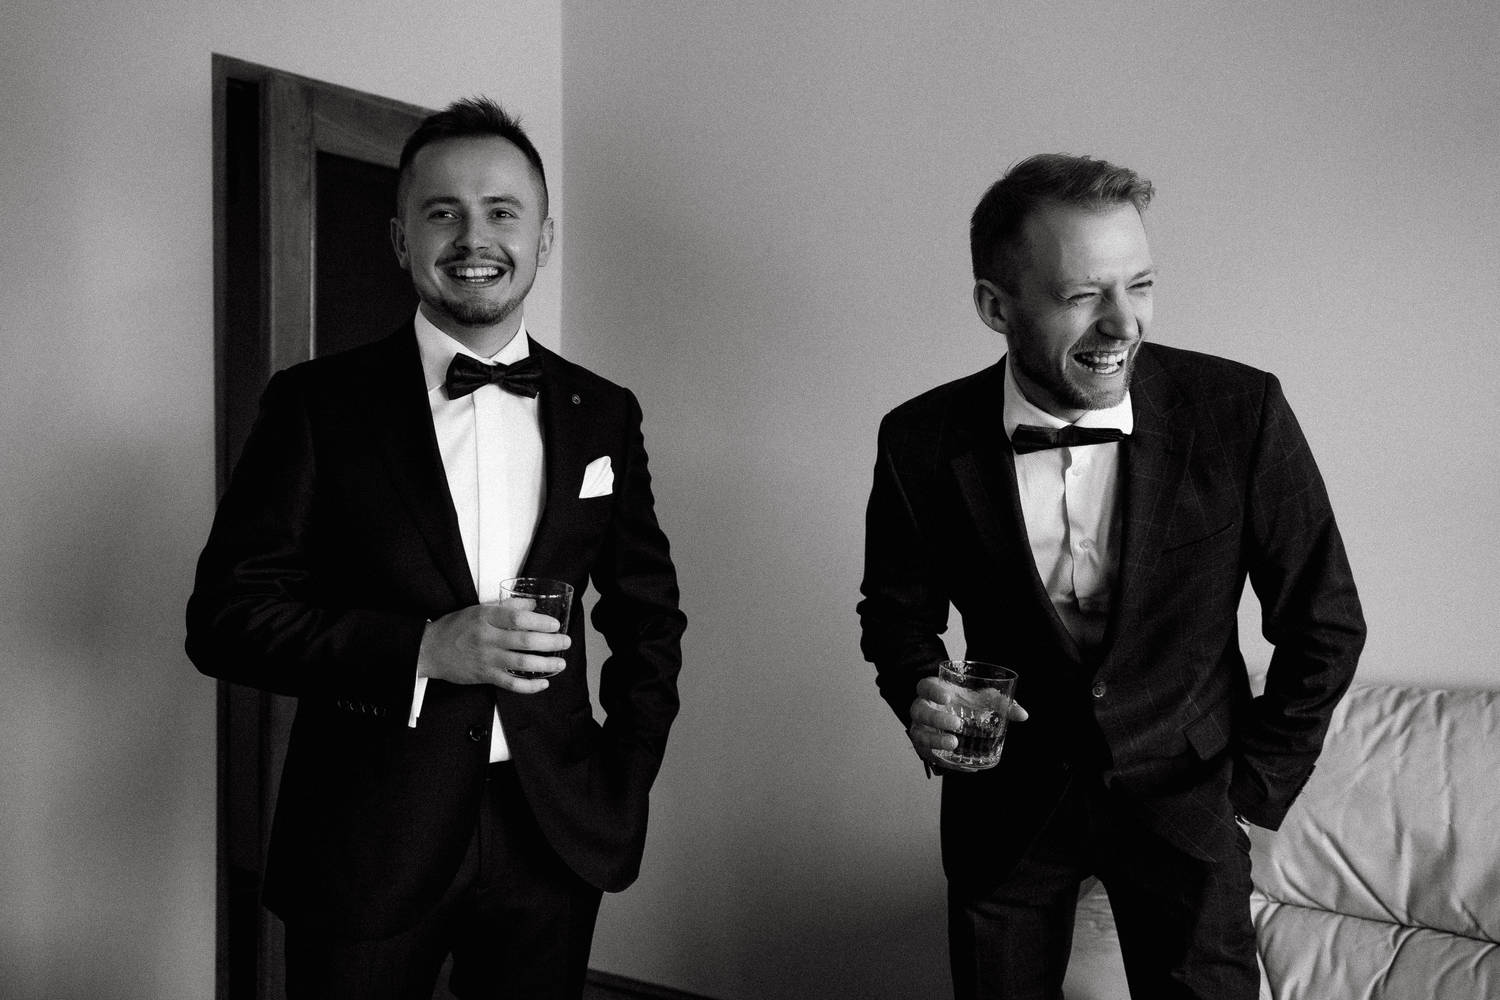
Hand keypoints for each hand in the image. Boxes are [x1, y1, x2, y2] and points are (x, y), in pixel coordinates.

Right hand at [418, 600, 570, 694]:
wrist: (429, 650)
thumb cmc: (455, 627)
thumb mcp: (478, 609)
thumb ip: (506, 606)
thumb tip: (532, 605)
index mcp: (485, 617)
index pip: (518, 618)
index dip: (540, 621)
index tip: (555, 624)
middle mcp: (487, 638)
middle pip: (525, 641)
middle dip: (550, 642)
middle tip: (565, 642)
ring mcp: (486, 659)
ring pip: (522, 663)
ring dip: (546, 664)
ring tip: (560, 662)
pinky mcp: (485, 676)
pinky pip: (511, 684)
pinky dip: (529, 686)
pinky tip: (543, 683)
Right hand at [908, 674, 1028, 771]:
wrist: (951, 714)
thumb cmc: (964, 702)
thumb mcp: (981, 697)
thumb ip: (1000, 703)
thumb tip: (1023, 715)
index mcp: (932, 691)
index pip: (925, 686)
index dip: (933, 692)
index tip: (948, 698)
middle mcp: (922, 709)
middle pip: (919, 711)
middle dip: (936, 719)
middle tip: (957, 725)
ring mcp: (920, 728)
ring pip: (919, 735)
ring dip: (936, 741)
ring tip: (954, 744)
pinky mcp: (925, 747)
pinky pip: (931, 756)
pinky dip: (948, 763)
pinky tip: (967, 766)